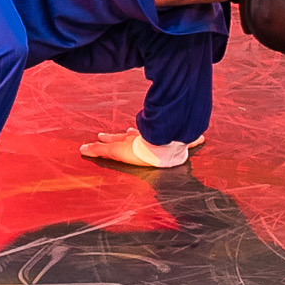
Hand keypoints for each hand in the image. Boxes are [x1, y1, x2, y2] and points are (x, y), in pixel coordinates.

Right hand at [79, 128, 193, 167]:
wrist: (162, 150)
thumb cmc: (140, 152)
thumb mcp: (116, 152)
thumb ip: (99, 150)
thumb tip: (81, 148)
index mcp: (132, 139)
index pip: (118, 138)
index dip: (109, 138)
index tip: (101, 135)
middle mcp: (145, 137)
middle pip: (134, 135)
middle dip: (127, 134)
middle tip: (124, 131)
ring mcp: (160, 139)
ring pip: (157, 134)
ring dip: (155, 133)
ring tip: (153, 134)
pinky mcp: (177, 144)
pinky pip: (190, 142)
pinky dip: (195, 141)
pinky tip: (203, 139)